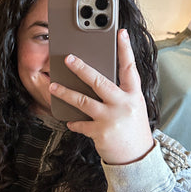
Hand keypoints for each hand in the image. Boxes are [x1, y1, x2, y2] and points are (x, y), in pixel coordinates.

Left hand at [49, 28, 153, 164]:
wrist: (137, 158)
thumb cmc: (133, 130)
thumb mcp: (133, 108)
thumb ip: (120, 94)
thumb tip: (96, 80)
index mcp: (133, 95)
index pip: (129, 68)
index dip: (125, 49)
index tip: (120, 33)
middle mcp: (122, 104)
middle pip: (99, 81)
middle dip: (81, 68)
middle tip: (68, 58)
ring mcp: (110, 118)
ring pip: (83, 101)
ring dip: (65, 93)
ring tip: (53, 86)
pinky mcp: (100, 132)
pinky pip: (81, 124)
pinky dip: (74, 122)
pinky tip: (70, 121)